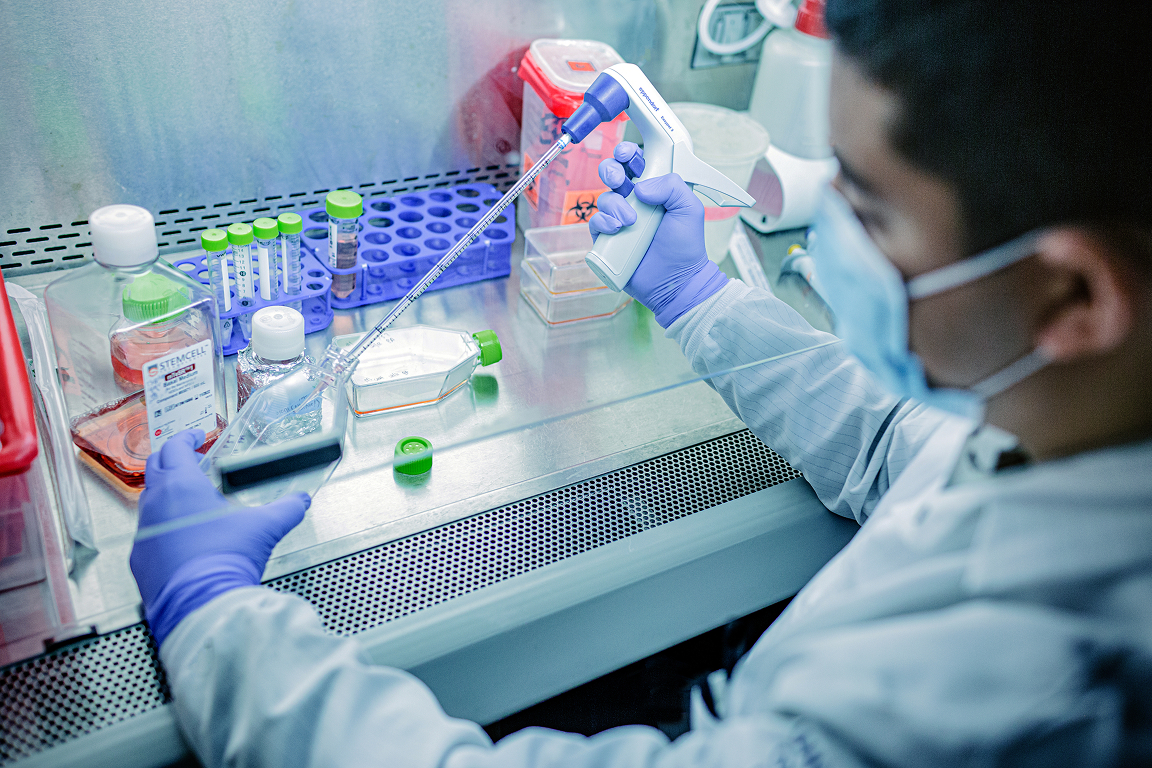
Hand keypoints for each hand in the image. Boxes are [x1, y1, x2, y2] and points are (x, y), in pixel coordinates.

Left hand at [129, 430, 309, 645]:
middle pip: (155, 468)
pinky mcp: (141, 559)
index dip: (186, 438)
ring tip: (190, 499)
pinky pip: (148, 533)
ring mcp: (144, 533)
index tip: (195, 436)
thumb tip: (300, 501)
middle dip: (172, 458)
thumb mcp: (266, 527)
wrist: (201, 603)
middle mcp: (156, 504)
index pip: (175, 448)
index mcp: (181, 486)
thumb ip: (287, 508)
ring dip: (166, 493)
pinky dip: (163, 526)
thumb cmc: (225, 559)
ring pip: (149, 502)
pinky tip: (183, 537)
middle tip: (189, 458)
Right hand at [588, 142, 728, 327]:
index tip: (627, 154)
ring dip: (614, 205)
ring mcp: (619, 220)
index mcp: (655, 189)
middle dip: (610, 170)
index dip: (628, 153)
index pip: (636, 162)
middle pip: (612, 174)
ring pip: (603, 198)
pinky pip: (595, 222)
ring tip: (630, 221)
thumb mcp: (689, 208)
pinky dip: (603, 222)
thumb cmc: (685, 247)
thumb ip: (672, 186)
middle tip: (617, 179)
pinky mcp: (607, 239)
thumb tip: (640, 186)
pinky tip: (617, 229)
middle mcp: (634, 202)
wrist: (675, 282)